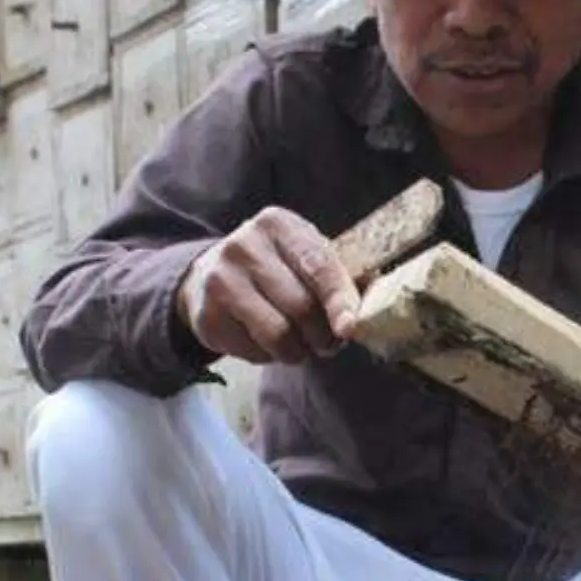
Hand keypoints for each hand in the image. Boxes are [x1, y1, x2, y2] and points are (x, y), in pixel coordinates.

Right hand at [178, 206, 361, 364]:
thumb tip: (373, 303)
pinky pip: (254, 352)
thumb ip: (337, 274)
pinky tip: (267, 341)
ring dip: (299, 351)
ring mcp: (220, 281)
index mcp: (277, 224)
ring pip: (277, 335)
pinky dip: (270, 356)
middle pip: (300, 306)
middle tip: (330, 344)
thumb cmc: (274, 267)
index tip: (350, 327)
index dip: (338, 299)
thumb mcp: (303, 254)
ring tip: (302, 346)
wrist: (206, 276)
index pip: (317, 264)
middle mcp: (244, 246)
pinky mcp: (207, 316)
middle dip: (324, 335)